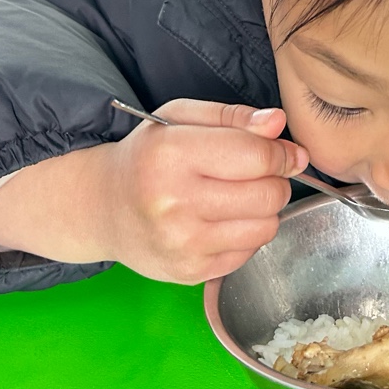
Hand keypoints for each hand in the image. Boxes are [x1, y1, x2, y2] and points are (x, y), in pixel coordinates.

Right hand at [97, 100, 307, 283]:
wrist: (104, 207)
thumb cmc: (147, 157)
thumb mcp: (181, 118)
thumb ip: (234, 116)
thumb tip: (277, 122)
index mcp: (171, 154)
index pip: (257, 156)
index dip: (282, 152)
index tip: (284, 152)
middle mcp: (173, 202)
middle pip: (268, 194)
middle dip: (276, 180)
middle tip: (259, 174)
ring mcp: (182, 243)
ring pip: (266, 227)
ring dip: (265, 210)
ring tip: (239, 197)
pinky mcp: (190, 272)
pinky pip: (250, 252)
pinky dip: (246, 234)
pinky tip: (223, 220)